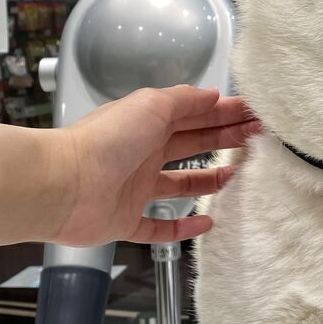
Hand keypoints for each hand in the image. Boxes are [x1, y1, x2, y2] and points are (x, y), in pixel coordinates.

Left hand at [50, 86, 258, 245]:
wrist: (63, 185)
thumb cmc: (107, 140)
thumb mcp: (151, 106)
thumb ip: (184, 100)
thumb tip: (213, 95)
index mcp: (148, 123)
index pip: (194, 115)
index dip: (225, 113)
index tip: (255, 115)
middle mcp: (143, 153)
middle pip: (192, 145)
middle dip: (224, 139)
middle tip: (259, 140)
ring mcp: (135, 189)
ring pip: (179, 185)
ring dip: (208, 181)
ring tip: (238, 177)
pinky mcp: (126, 221)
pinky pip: (159, 228)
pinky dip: (182, 228)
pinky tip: (207, 224)